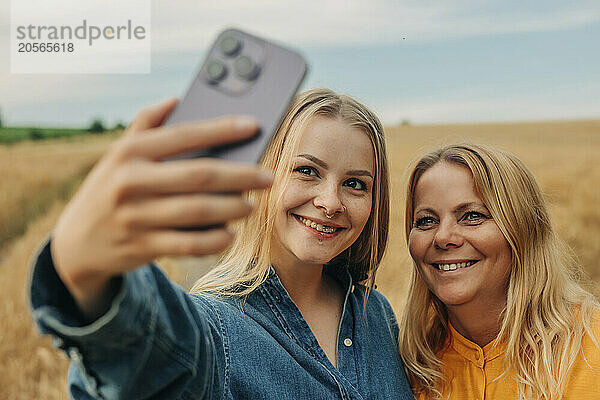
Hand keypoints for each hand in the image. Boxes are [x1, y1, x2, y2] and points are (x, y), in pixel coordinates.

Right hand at [51, 98, 272, 316]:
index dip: (223, 128)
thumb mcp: (119, 154)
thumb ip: (146, 124)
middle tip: (267, 176)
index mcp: (129, 152)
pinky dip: (215, 240)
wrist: (76, 243)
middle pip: (200, 176)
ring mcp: (136, 217)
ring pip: (199, 212)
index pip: (185, 134)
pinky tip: (230, 233)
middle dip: (241, 176)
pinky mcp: (142, 247)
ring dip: (233, 208)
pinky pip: (189, 244)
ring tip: (251, 204)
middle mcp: (130, 182)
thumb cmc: (110, 188)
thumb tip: (178, 98)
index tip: (254, 125)